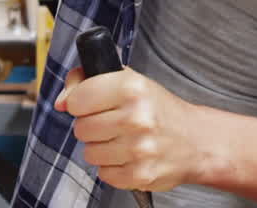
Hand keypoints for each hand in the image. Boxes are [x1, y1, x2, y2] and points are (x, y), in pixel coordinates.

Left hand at [56, 65, 203, 191]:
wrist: (196, 140)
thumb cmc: (158, 109)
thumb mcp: (128, 81)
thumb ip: (86, 82)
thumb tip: (61, 102)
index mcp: (132, 87)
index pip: (77, 99)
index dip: (80, 102)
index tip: (93, 103)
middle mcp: (136, 117)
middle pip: (80, 128)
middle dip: (92, 126)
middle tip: (113, 123)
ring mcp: (138, 149)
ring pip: (89, 153)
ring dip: (101, 148)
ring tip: (122, 139)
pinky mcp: (140, 175)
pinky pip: (103, 174)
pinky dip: (112, 167)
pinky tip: (129, 155)